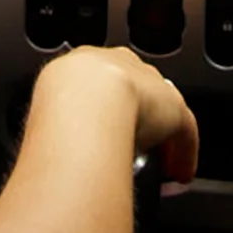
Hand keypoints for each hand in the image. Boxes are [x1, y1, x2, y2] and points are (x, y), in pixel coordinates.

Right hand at [33, 46, 198, 184]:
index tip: (104, 128)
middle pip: (135, 87)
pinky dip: (183, 153)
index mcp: (85, 59)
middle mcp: (120, 63)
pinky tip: (179, 173)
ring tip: (156, 164)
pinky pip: (183, 131)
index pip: (101, 77)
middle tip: (130, 147)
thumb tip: (51, 144)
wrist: (86, 100)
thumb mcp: (48, 104)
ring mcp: (149, 82)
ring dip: (160, 135)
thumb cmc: (59, 104)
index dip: (105, 104)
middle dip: (136, 115)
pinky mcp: (173, 105)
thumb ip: (58, 117)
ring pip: (160, 107)